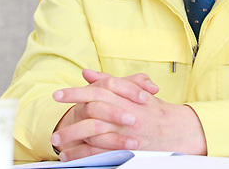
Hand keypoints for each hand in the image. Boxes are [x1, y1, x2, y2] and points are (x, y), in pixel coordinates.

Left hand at [51, 70, 205, 160]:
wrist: (175, 130)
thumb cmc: (152, 109)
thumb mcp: (134, 89)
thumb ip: (109, 80)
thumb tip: (87, 73)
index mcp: (125, 95)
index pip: (98, 90)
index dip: (76, 92)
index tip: (57, 94)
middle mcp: (124, 111)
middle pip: (92, 110)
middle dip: (69, 117)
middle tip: (53, 122)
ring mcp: (125, 130)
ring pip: (93, 132)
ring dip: (73, 137)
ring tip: (57, 140)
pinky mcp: (126, 147)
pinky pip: (100, 151)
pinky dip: (83, 154)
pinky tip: (70, 155)